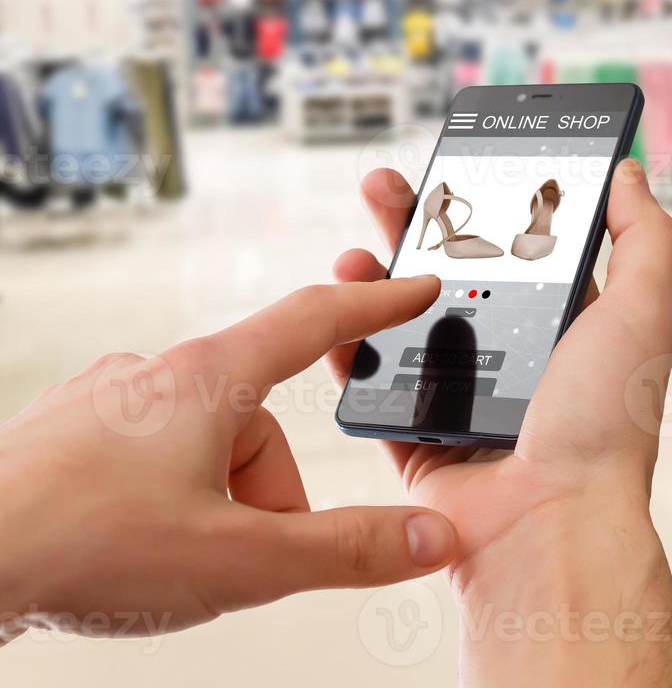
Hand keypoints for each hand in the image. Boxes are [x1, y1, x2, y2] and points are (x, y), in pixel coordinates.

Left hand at [0, 278, 458, 644]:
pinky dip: (159, 504)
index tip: (411, 288)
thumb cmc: (80, 546)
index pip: (314, 322)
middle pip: (257, 424)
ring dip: (213, 506)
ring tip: (169, 563)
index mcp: (209, 381)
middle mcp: (154, 377)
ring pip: (201, 449)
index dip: (374, 307)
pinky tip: (127, 546)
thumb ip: (346, 550)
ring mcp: (102, 404)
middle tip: (240, 560)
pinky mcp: (63, 438)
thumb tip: (428, 537)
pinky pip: (145, 462)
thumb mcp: (241, 562)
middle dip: (267, 498)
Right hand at [331, 158, 671, 686]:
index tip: (459, 166)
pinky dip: (348, 353)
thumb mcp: (644, 312)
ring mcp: (469, 399)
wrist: (549, 525)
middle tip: (382, 186)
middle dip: (418, 227)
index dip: (492, 205)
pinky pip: (376, 388)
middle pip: (456, 278)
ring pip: (407, 325)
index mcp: (573, 328)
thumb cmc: (605, 424)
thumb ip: (644, 238)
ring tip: (352, 249)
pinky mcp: (424, 439)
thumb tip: (629, 172)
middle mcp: (522, 360)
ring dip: (374, 282)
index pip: (526, 250)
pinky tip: (332, 316)